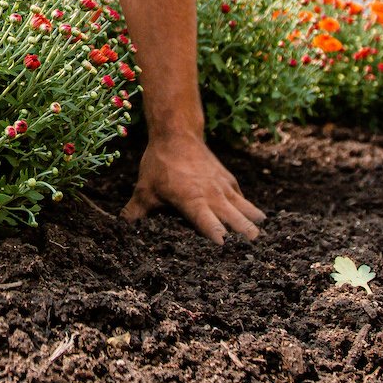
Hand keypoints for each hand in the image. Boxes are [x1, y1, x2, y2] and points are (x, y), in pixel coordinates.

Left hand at [120, 133, 264, 243]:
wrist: (177, 133)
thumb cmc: (159, 163)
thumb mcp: (145, 189)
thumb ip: (135, 212)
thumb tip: (121, 228)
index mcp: (193, 201)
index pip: (209, 224)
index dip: (217, 238)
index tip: (225, 249)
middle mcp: (212, 195)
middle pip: (235, 219)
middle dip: (244, 234)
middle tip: (253, 248)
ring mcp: (223, 187)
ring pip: (245, 207)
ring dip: (252, 222)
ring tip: (261, 238)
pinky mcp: (228, 179)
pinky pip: (242, 197)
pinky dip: (248, 208)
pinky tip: (254, 219)